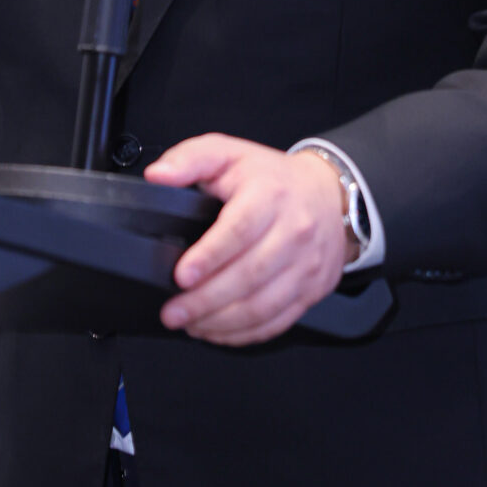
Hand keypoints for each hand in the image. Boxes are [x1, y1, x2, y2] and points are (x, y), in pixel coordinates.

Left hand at [144, 133, 347, 346]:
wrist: (328, 195)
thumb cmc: (272, 178)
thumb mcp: (228, 152)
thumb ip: (189, 159)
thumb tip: (159, 175)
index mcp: (270, 194)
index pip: (240, 230)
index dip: (209, 256)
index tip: (182, 275)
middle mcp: (294, 231)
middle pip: (249, 274)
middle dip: (206, 300)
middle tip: (174, 311)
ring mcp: (306, 264)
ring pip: (263, 305)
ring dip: (222, 322)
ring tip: (190, 323)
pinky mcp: (312, 289)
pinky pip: (276, 321)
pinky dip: (244, 333)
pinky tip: (217, 330)